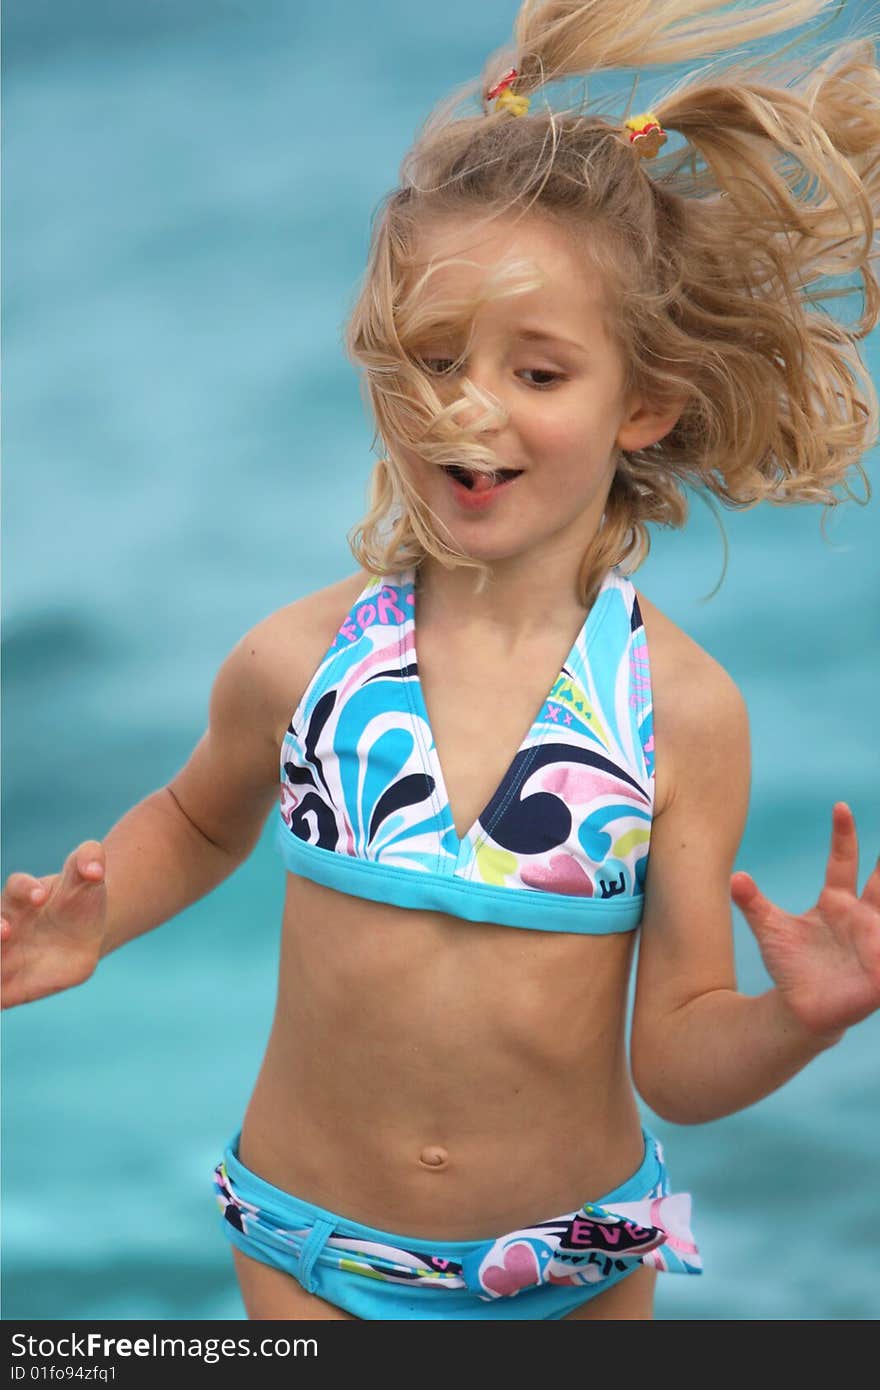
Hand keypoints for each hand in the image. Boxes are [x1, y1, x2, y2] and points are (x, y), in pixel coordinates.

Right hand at [1, 842, 107, 1008]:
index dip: (25, 889)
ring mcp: (4, 955)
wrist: (82, 938)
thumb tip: (95, 868)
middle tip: (6, 930)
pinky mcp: (7, 985)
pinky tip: (1, 1000)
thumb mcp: (89, 879)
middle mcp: (6, 924)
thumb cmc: (80, 903)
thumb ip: (90, 860)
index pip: (16, 887)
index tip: (41, 895)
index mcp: (22, 897)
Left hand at [730, 803, 879, 1044]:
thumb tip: (734, 877)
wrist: (799, 1010)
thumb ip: (754, 902)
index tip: (839, 806)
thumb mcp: (770, 929)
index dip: (843, 835)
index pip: (843, 861)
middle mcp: (860, 916)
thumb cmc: (790, 967)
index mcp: (836, 902)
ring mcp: (874, 942)